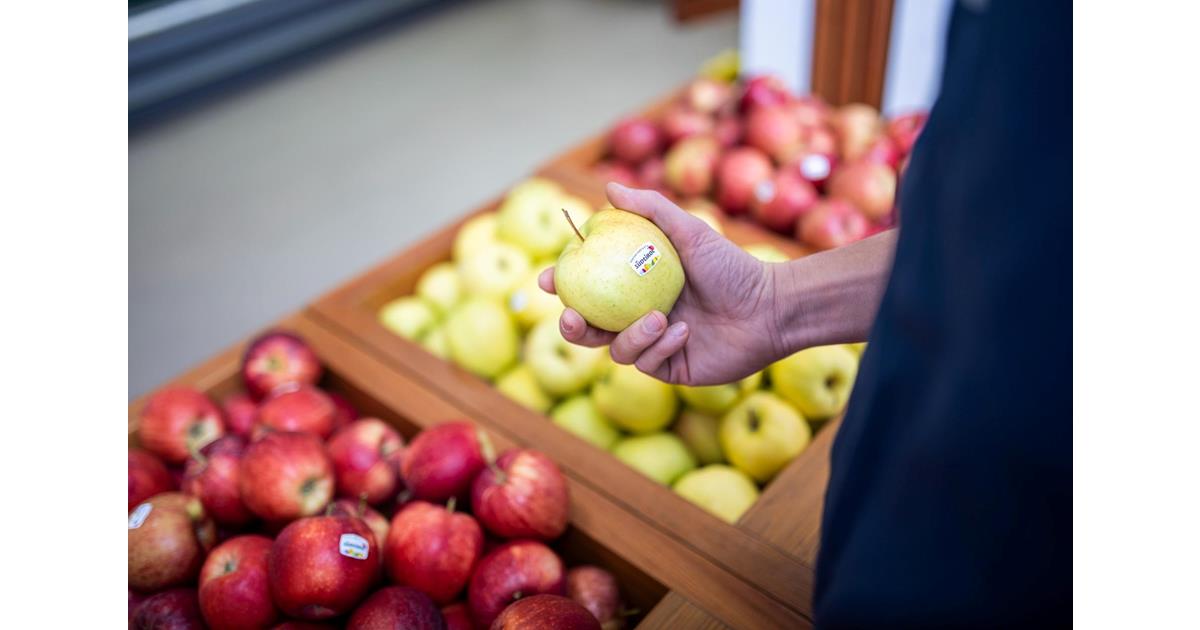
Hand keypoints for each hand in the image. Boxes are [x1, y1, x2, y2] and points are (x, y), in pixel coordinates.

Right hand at [538, 183, 785, 385]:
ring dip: (630, 336)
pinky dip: (660, 347)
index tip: (546, 279)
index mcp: (636, 285)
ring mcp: (653, 344)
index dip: (561, 285)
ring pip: (616, 349)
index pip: (588, 287)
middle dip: (572, 327)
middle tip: (572, 317)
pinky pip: (647, 363)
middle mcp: (638, 315)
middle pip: (589, 328)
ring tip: (659, 318)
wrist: (769, 308)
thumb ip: (650, 210)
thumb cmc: (732, 267)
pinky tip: (684, 333)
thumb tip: (608, 187)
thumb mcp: (690, 231)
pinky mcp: (671, 368)